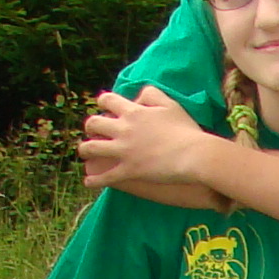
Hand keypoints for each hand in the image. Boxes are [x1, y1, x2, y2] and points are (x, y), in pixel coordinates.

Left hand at [80, 86, 219, 192]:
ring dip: (84, 150)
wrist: (194, 155)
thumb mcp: (170, 104)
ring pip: (92, 148)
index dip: (103, 102)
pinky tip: (89, 182)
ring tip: (85, 154)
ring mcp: (123, 151)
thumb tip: (137, 96)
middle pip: (93, 123)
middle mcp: (123, 129)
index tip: (103, 107)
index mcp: (133, 112)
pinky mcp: (128, 170)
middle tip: (93, 131)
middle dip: (90, 127)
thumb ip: (152, 95)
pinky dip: (94, 180)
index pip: (107, 100)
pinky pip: (105, 177)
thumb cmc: (186, 130)